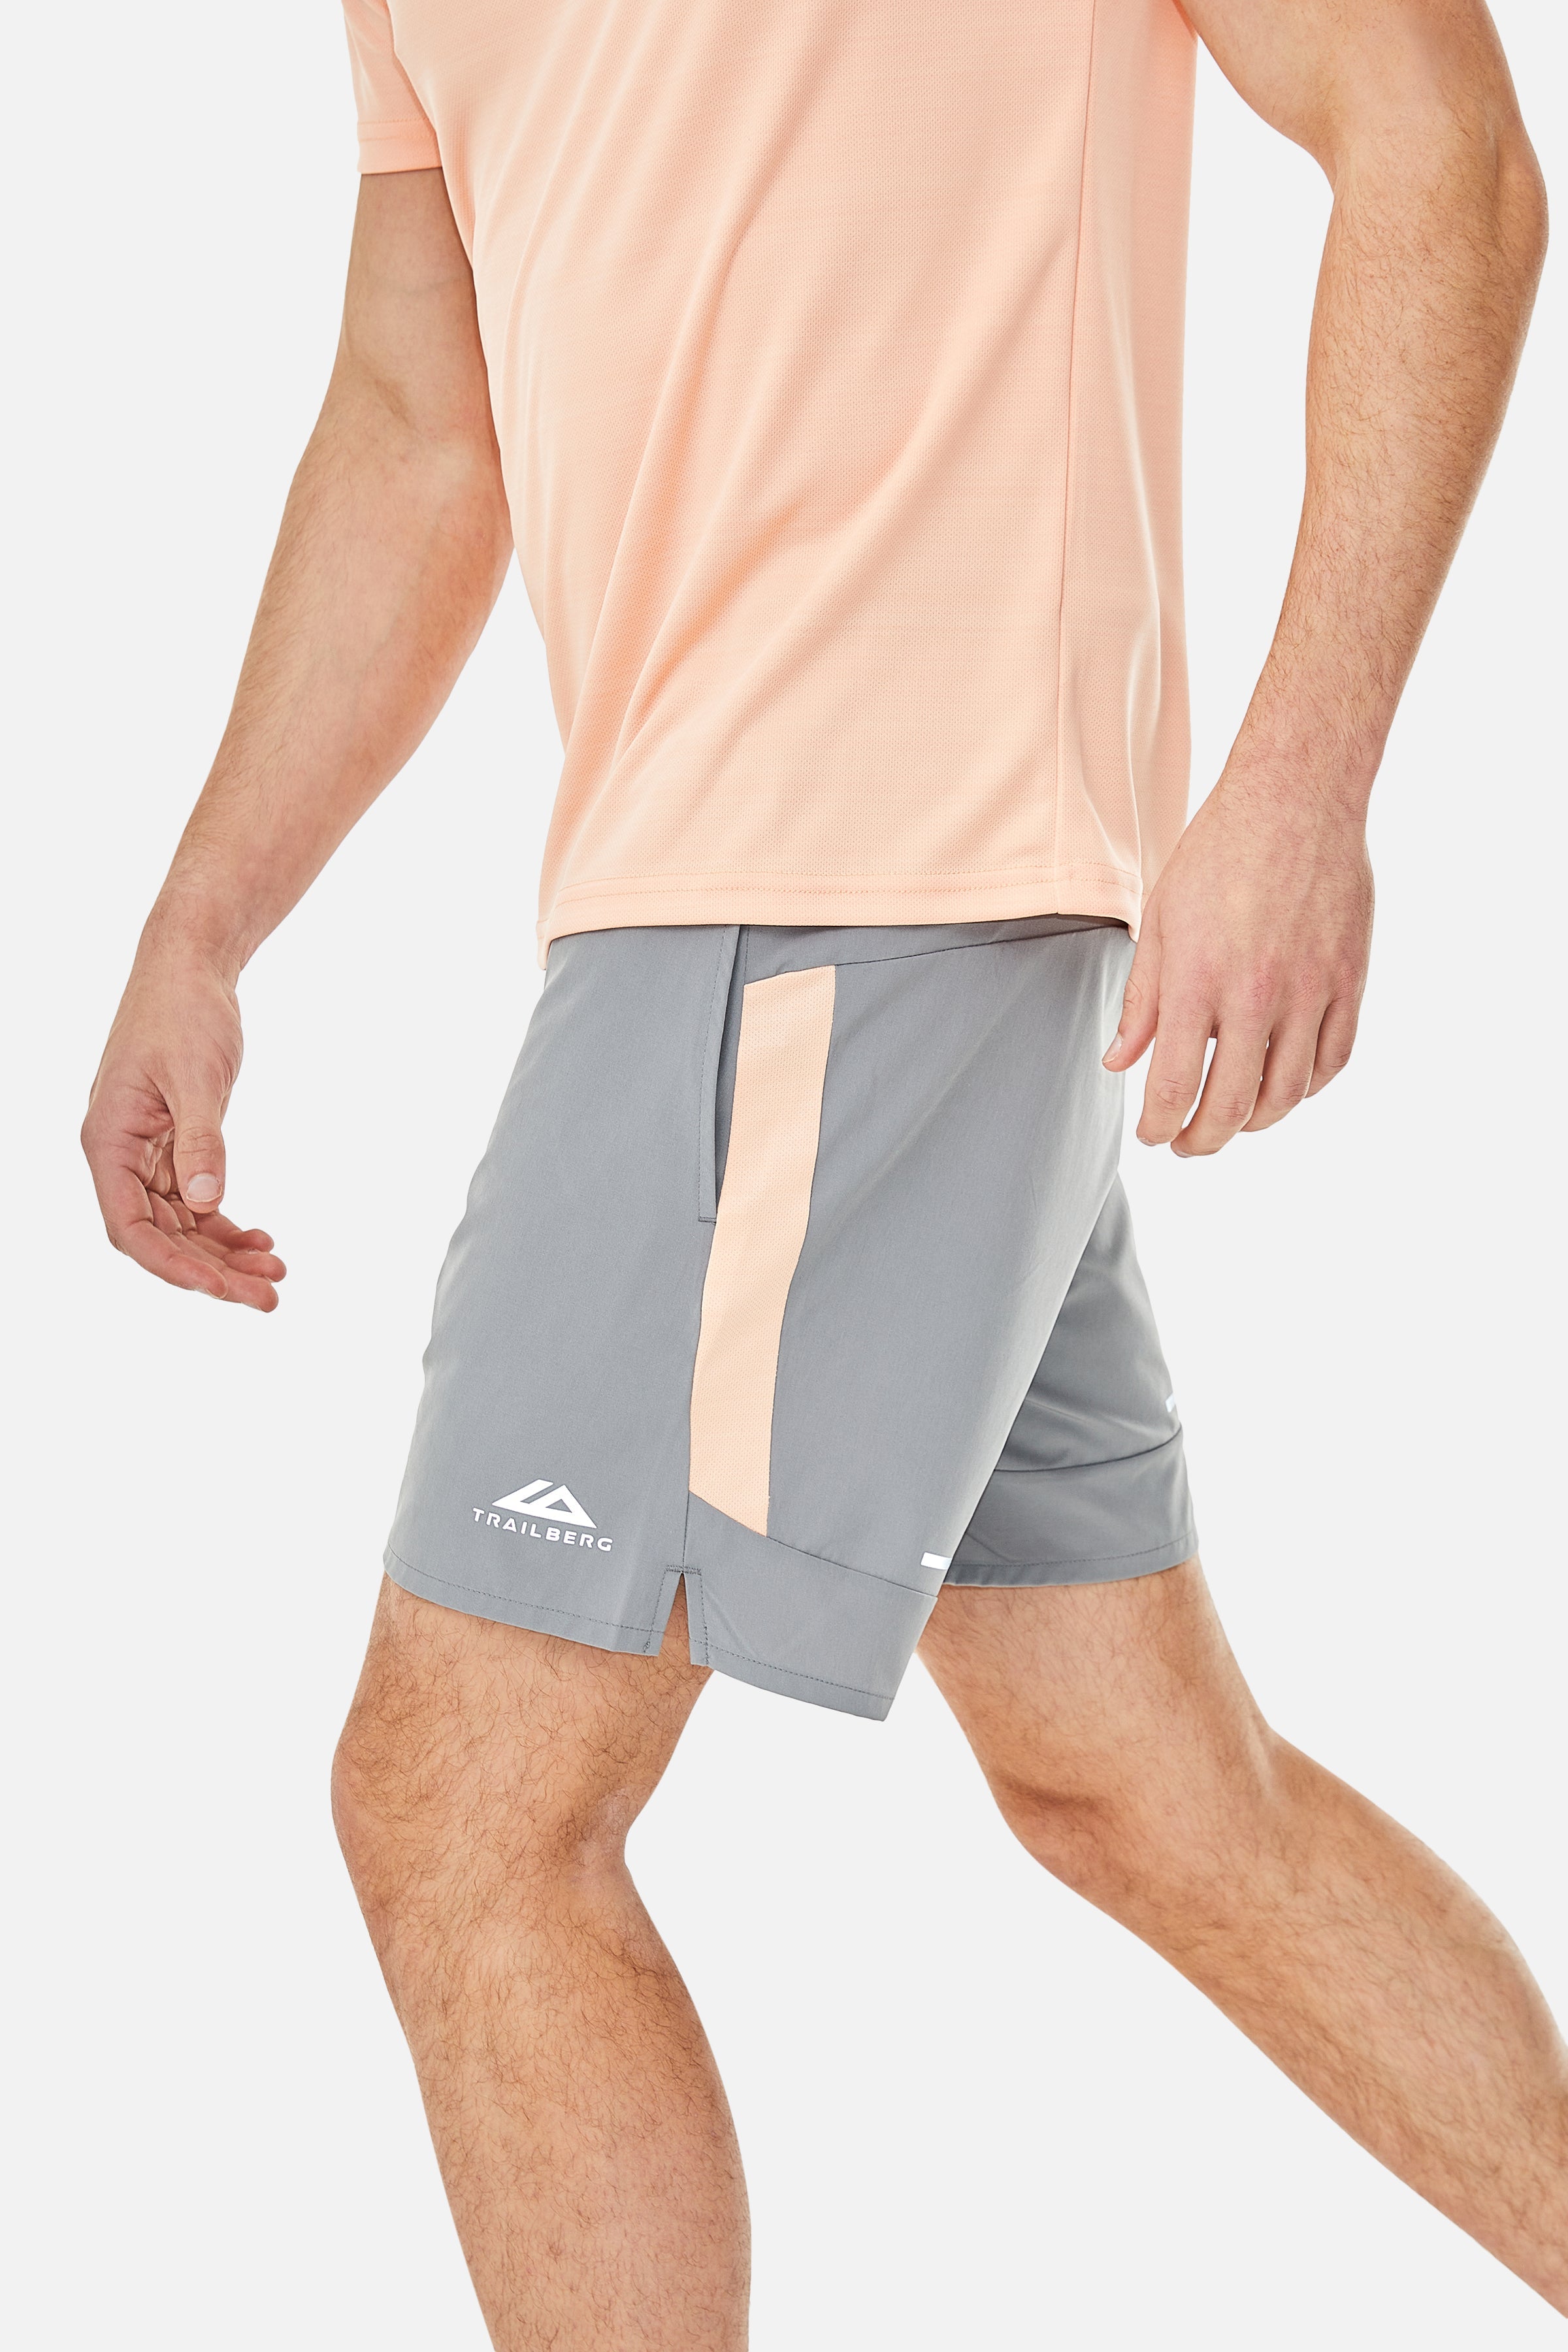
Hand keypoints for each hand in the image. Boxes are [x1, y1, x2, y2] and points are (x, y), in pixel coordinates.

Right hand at [82, 950, 285, 1307]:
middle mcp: (121, 1154)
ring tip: (276, 1274)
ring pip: (182, 1225)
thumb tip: (209, 1201)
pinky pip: (196, 1201)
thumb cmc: (182, 1011)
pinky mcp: (176, 1145)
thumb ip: (201, 1140)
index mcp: (108, 1141)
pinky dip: (227, 1224)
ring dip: (225, 1253)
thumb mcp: (195, 1076)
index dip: (172, 1266)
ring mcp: (148, 1153)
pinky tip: (263, 1240)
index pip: (129, 1226)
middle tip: (268, 1295)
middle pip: (161, 1236)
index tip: (220, 1287)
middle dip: (212, 1270)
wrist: (191, 969)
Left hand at [1103, 776, 1373, 1154]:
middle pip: (1233, 1105)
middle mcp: (1258, 993)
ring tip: (1233, 1121)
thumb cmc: (1219, 853)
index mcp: (1199, 979)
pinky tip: (1284, 1086)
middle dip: (1203, 1139)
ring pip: (1289, 1093)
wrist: (1297, 799)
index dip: (1161, 1125)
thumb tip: (1120, 1062)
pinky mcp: (1350, 980)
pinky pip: (1334, 1059)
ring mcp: (1312, 989)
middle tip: (1188, 1143)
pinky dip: (1307, 1087)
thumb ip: (1142, 999)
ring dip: (1256, 1122)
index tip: (1153, 1135)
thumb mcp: (1161, 921)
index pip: (1176, 1085)